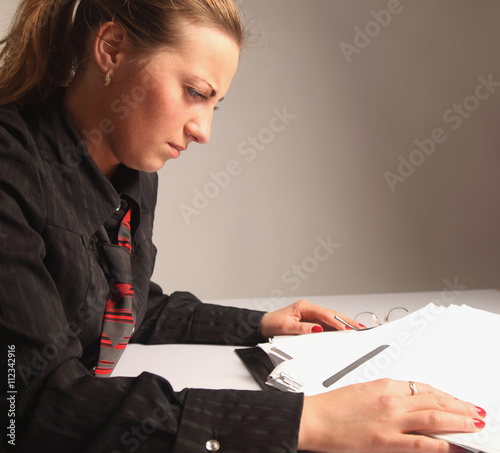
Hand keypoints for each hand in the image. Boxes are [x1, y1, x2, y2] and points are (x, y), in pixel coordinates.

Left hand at [259, 299, 362, 338]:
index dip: (337, 322)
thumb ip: (302, 328)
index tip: (346, 329)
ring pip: (331, 319)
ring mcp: (311, 315)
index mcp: (305, 307)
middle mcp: (310, 309)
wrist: (264, 326)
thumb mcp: (286, 327)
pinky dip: (337, 328)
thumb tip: (318, 329)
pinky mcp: (311, 322)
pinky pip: (327, 325)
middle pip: (332, 314)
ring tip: (358, 330)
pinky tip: (345, 332)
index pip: (325, 314)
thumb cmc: (273, 324)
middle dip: (347, 321)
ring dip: (344, 325)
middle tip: (360, 327)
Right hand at [298, 378, 485, 452]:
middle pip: (435, 401)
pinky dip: (442, 445)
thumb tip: (408, 404)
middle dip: (460, 407)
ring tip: (475, 424)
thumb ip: (387, 396)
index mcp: (385, 385)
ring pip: (435, 418)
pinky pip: (422, 443)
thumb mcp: (362, 392)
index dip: (446, 395)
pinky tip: (455, 446)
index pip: (425, 388)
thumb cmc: (332, 406)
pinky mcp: (386, 440)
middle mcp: (392, 399)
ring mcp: (391, 420)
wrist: (314, 418)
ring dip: (459, 421)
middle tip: (477, 412)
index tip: (457, 400)